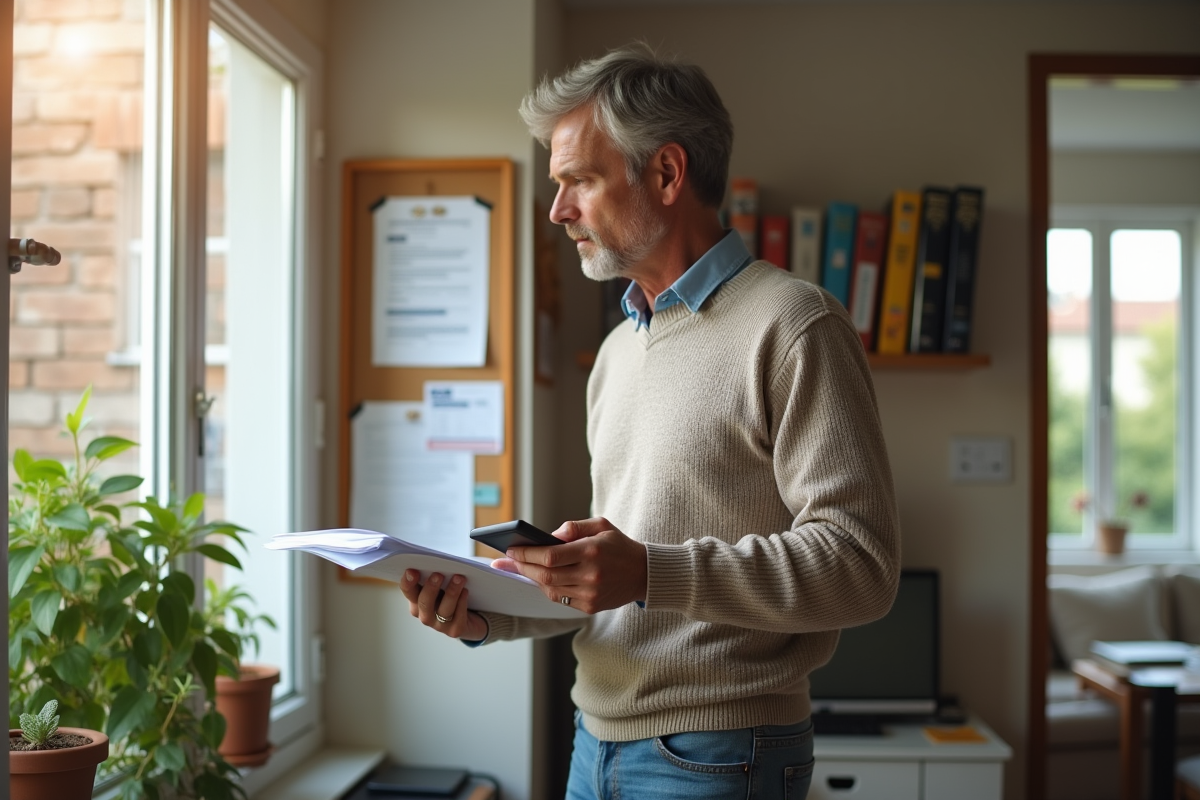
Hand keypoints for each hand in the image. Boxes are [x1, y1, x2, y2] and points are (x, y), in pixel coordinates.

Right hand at [399, 570, 488, 641]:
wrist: (471, 617)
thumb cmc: (452, 594)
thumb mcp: (443, 581)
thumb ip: (440, 570)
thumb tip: (449, 560)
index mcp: (417, 600)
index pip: (408, 591)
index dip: (408, 582)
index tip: (412, 570)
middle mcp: (425, 614)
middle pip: (424, 603)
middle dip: (430, 588)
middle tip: (438, 574)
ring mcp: (439, 625)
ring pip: (443, 610)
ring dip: (451, 593)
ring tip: (459, 578)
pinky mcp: (455, 630)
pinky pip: (458, 617)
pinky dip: (461, 603)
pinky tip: (466, 591)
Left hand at [492, 517, 646, 613]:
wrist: (644, 574)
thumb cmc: (619, 545)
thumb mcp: (601, 525)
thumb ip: (574, 528)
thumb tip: (548, 537)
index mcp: (591, 551)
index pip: (550, 556)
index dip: (526, 554)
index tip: (511, 549)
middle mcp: (590, 575)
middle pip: (545, 575)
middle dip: (522, 567)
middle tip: (507, 560)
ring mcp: (590, 594)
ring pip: (550, 589)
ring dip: (532, 578)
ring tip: (520, 568)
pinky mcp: (590, 607)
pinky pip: (561, 599)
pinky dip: (547, 588)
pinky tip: (540, 579)